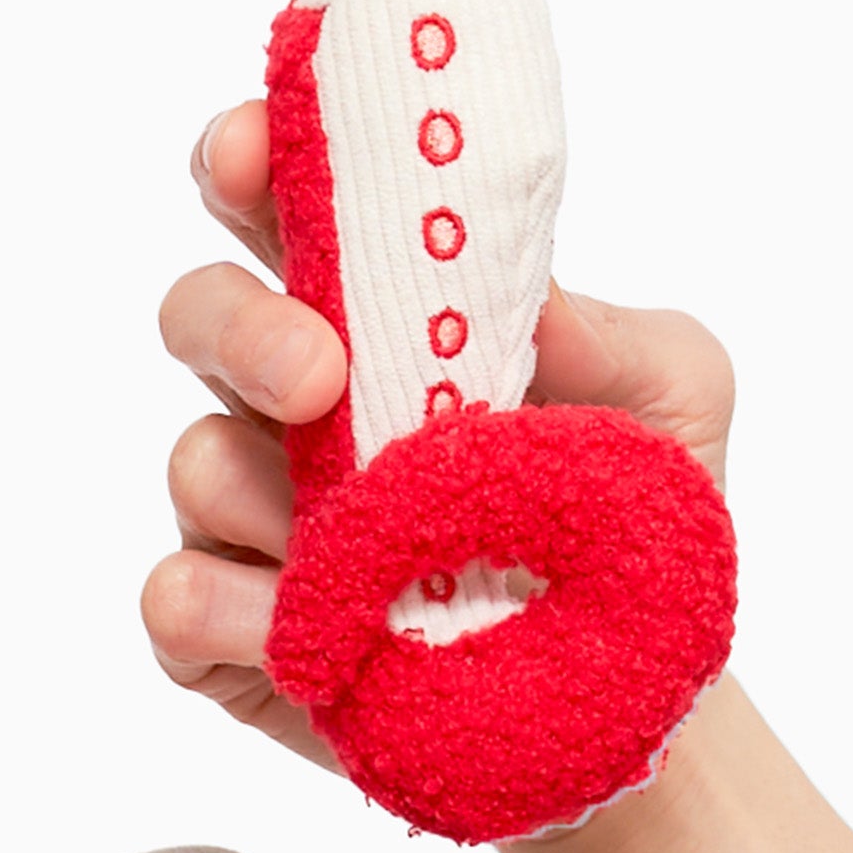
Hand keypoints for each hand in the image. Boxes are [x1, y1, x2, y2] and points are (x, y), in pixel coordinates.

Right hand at [145, 98, 736, 772]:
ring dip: (266, 496)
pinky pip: (174, 599)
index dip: (249, 161)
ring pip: (193, 462)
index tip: (255, 152)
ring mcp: (252, 521)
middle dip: (241, 327)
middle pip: (199, 314)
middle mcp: (295, 406)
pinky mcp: (234, 634)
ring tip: (368, 553)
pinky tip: (301, 631)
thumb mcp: (678, 405)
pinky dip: (223, 609)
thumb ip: (619, 335)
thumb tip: (528, 307)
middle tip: (321, 379)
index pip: (286, 207)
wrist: (632, 699)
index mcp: (387, 316)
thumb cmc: (643, 525)